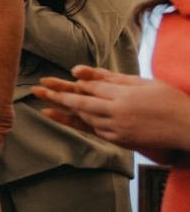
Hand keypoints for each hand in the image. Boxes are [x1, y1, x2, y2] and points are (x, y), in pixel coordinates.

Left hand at [36, 67, 189, 162]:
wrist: (188, 128)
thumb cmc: (169, 100)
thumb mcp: (144, 82)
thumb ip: (112, 77)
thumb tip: (82, 70)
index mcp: (125, 96)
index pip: (92, 87)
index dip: (74, 82)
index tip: (57, 78)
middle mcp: (118, 113)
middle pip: (81, 102)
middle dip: (57, 94)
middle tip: (38, 89)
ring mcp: (118, 129)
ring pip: (85, 117)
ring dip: (64, 108)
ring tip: (45, 100)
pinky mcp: (120, 141)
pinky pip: (94, 130)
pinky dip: (79, 122)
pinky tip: (65, 116)